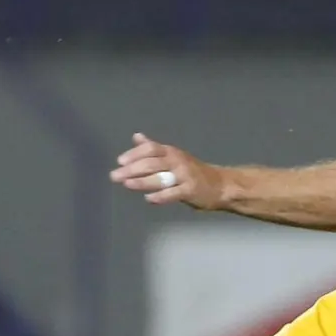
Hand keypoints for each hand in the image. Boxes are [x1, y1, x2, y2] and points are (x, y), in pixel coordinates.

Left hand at [110, 133, 225, 208]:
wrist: (220, 186)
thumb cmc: (193, 172)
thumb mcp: (174, 156)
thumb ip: (154, 149)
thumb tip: (137, 136)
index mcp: (171, 152)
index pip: (150, 149)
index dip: (134, 154)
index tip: (120, 161)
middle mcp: (177, 161)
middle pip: (152, 163)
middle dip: (132, 169)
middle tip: (115, 176)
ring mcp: (185, 176)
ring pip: (161, 177)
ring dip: (142, 180)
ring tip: (127, 184)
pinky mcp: (191, 191)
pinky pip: (173, 193)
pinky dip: (161, 196)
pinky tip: (148, 199)